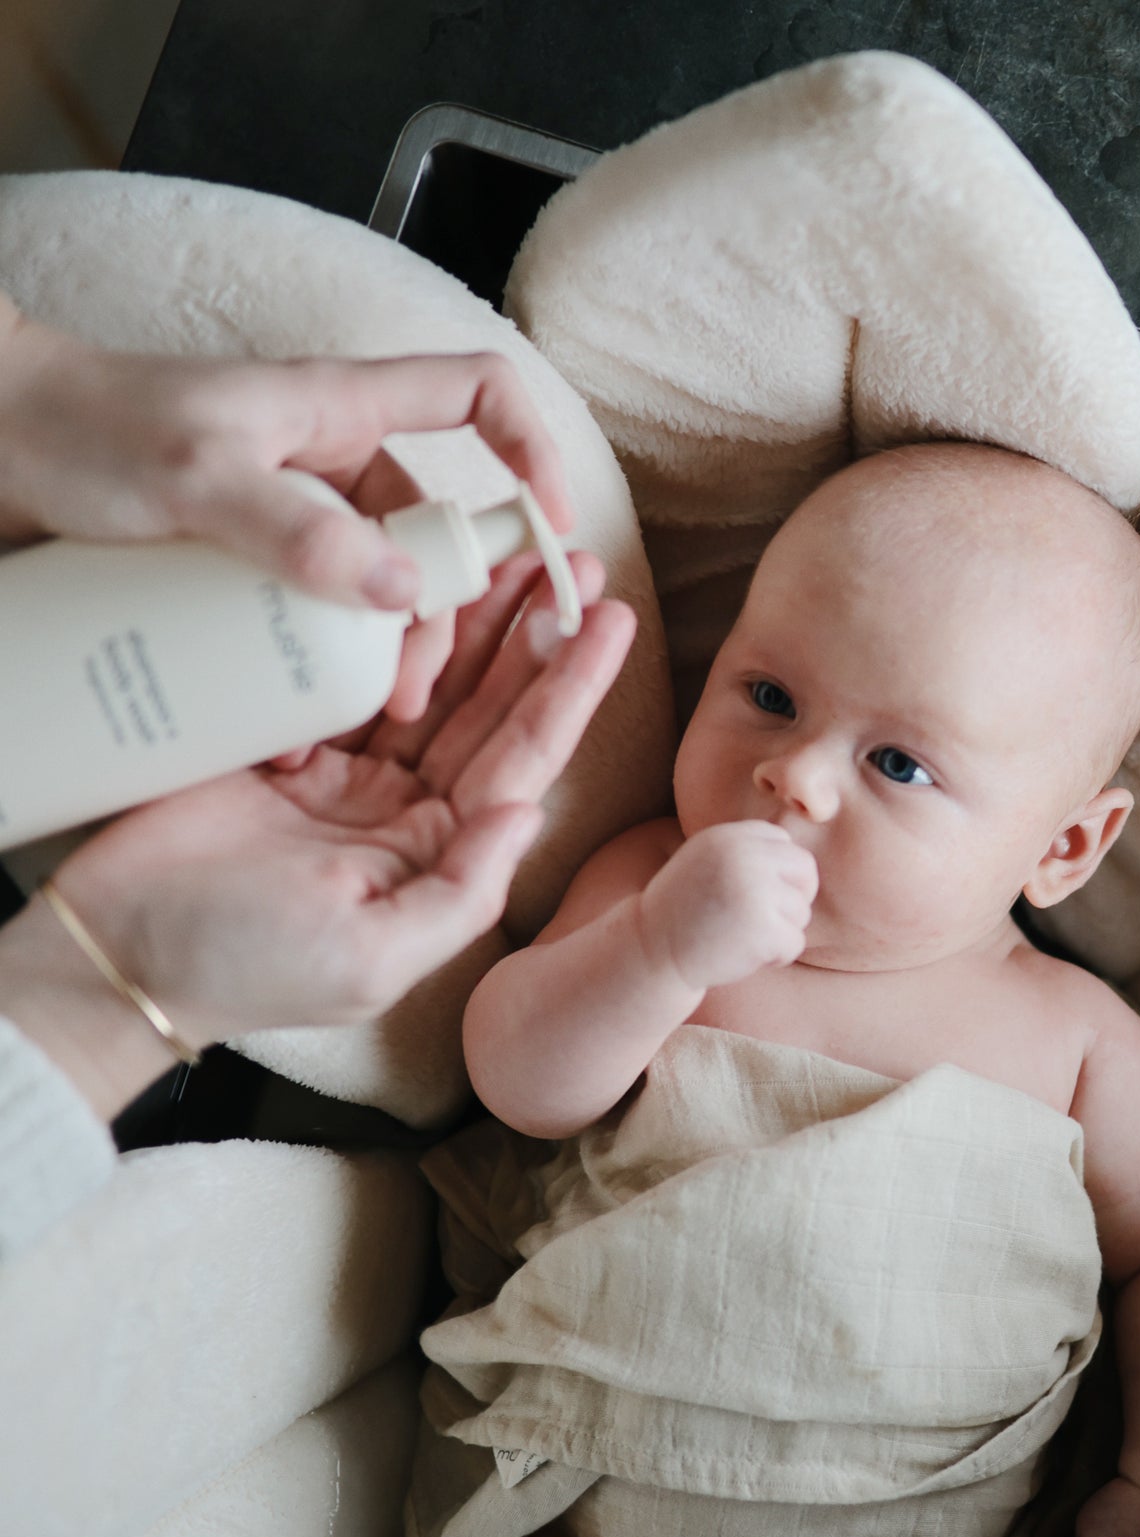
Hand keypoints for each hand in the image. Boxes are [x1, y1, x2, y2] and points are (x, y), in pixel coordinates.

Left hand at [0, 298, 572, 717]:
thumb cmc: (79, 429)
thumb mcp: (196, 477)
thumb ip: (300, 531)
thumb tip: (407, 590)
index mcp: (340, 413)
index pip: (477, 397)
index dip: (531, 450)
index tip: (549, 530)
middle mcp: (327, 465)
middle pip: (432, 536)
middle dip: (439, 618)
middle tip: (408, 694)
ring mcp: (289, 519)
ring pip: (373, 592)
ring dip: (378, 661)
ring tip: (350, 724)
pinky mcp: (246, 567)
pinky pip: (309, 620)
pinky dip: (316, 671)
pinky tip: (295, 719)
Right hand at [0, 552, 632, 1115]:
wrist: (115, 949)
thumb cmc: (246, 970)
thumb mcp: (373, 958)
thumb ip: (460, 893)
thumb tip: (528, 815)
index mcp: (440, 854)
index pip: (522, 759)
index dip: (569, 686)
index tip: (609, 619)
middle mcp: (408, 808)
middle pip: (485, 703)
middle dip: (531, 631)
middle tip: (570, 556)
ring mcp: (348, 769)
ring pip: (424, 675)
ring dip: (468, 614)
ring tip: (511, 547)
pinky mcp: (285, 737)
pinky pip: (343, 667)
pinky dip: (378, 621)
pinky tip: (413, 570)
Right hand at [641, 821, 817, 991]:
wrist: (650, 951)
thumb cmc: (683, 911)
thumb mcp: (706, 862)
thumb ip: (745, 852)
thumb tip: (800, 856)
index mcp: (728, 837)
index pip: (783, 842)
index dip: (780, 871)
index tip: (762, 892)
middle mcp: (744, 858)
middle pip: (804, 870)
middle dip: (795, 897)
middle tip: (771, 919)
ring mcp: (755, 892)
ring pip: (801, 911)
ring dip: (782, 931)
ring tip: (746, 938)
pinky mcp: (762, 929)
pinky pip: (796, 943)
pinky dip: (778, 956)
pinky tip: (749, 956)